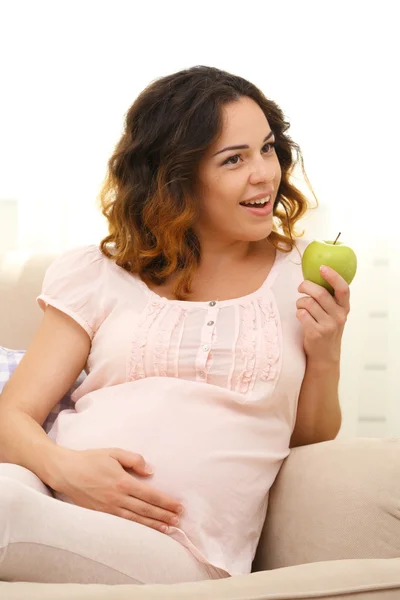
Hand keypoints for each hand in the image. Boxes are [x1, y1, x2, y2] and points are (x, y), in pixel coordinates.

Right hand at [52, 447, 182, 533]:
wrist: (66, 471)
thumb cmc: (91, 459)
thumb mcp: (114, 452)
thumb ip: (134, 459)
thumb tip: (150, 471)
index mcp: (122, 481)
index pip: (150, 495)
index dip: (166, 502)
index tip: (178, 506)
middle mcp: (117, 498)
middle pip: (146, 510)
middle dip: (164, 515)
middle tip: (178, 520)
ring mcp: (108, 509)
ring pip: (136, 520)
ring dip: (153, 525)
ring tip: (168, 528)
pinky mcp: (100, 515)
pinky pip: (122, 524)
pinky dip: (137, 528)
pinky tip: (146, 530)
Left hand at [296, 265, 349, 364]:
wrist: (324, 356)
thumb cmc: (326, 329)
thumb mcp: (335, 314)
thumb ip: (330, 298)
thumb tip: (316, 275)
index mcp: (344, 308)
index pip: (343, 288)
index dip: (333, 276)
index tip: (322, 268)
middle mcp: (339, 316)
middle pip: (320, 293)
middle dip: (306, 286)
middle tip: (301, 287)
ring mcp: (328, 326)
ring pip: (308, 303)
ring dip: (300, 302)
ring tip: (301, 307)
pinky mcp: (316, 333)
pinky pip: (301, 314)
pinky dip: (298, 313)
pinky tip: (301, 317)